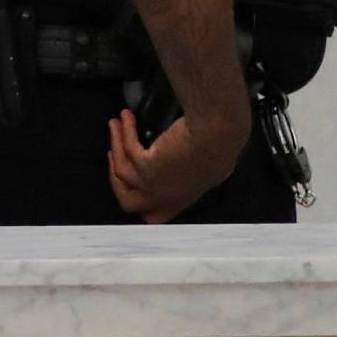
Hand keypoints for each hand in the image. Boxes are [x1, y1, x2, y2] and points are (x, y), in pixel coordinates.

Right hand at [107, 108, 237, 224]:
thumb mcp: (212, 171)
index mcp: (180, 201)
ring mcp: (152, 184)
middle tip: (116, 157)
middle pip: (127, 202)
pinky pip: (126, 148)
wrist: (216, 136)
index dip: (139, 203)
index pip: (153, 217)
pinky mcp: (145, 165)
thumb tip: (187, 164)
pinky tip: (123, 119)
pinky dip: (122, 132)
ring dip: (115, 146)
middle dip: (117, 181)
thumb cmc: (221, 148)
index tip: (131, 183)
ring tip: (115, 126)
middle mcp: (163, 198)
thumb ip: (195, 175)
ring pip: (120, 172)